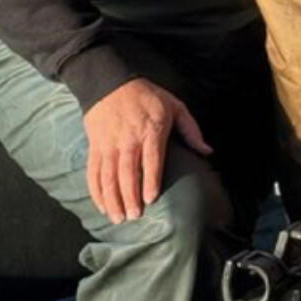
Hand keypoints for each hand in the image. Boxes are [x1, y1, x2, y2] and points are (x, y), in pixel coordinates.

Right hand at [83, 78, 210, 223]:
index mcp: (151, 130)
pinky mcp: (95, 147)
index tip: (150, 199)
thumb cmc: (147, 96)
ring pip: (108, 176)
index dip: (150, 180)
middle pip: (127, 173)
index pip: (151, 159)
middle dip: (129, 197)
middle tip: (134, 216)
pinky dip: (96, 191)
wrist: (109, 82)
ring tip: (118, 218)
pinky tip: (102, 206)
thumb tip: (208, 151)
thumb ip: (191, 130)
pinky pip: (93, 173)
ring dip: (112, 199)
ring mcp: (109, 144)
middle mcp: (128, 140)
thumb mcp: (175, 105)